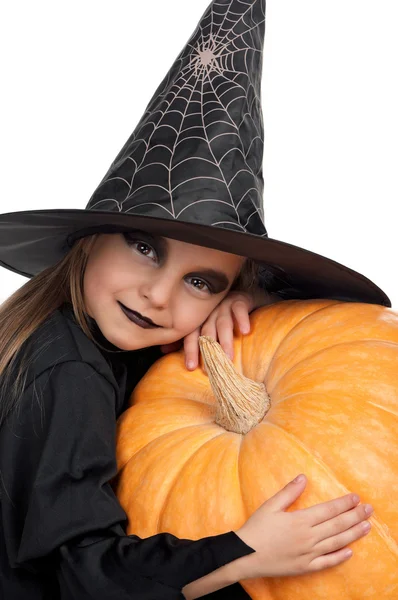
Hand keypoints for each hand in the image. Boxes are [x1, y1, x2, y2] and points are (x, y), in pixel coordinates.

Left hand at [160, 291, 254, 369]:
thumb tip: (163, 350)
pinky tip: (245, 331)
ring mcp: (223, 305)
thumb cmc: (218, 315)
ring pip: (223, 323)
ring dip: (225, 340)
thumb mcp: (201, 326)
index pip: (191, 336)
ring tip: (228, 357)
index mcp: (198, 320)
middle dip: (206, 349)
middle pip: (206, 332)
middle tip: (208, 368)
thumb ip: (185, 339)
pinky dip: (242, 319)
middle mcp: (209, 313)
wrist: (240, 295)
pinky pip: (239, 308)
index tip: (191, 368)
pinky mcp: (239, 300)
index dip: (190, 351)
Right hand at [230, 475, 372, 579]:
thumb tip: (304, 477)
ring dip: (353, 534)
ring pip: (336, 543)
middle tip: (369, 510)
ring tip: (366, 527)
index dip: (344, 503)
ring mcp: (308, 554)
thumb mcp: (270, 505)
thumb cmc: (256, 528)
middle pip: (337, 525)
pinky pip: (326, 563)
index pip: (328, 510)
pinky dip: (339, 557)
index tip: (356, 497)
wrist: (244, 555)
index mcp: (300, 520)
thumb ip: (289, 492)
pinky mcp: (305, 567)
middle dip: (355, 516)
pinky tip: (350, 552)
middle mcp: (308, 537)